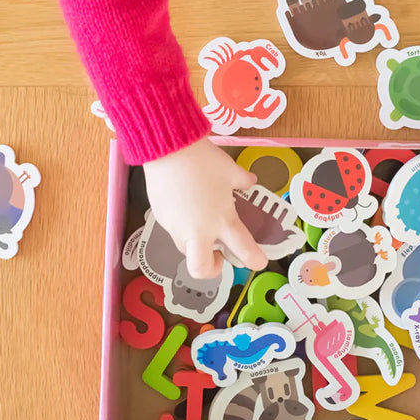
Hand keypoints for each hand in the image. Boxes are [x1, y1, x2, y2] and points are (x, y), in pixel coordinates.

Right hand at [143, 138, 267, 277]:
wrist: (168, 149)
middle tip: (218, 256)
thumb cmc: (203, 160)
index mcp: (221, 220)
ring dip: (197, 243)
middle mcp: (198, 231)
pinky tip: (185, 203)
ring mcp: (176, 228)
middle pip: (202, 269)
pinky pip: (174, 230)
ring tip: (202, 219)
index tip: (259, 262)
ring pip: (186, 248)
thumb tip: (250, 182)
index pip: (242, 249)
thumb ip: (243, 181)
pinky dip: (183, 224)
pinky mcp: (160, 219)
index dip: (254, 259)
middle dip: (212, 269)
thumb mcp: (230, 170)